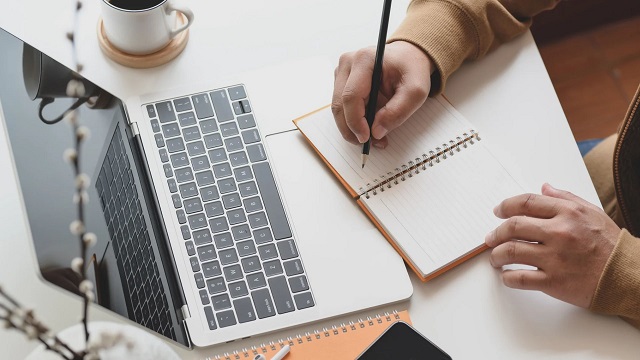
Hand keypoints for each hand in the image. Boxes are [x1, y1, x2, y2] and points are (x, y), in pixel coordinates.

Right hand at [331, 41, 433, 147]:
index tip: (366, 138)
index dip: (355, 121)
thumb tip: (376, 132)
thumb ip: (398, 111)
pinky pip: (342, 107)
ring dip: (351, 128)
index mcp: (364, 60)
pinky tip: (368, 126)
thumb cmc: (412, 69)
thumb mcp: (416, 91)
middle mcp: (347, 63)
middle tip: (368, 144)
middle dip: (351, 129)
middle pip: (339, 104)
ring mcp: (342, 71)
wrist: (408, 57)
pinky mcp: (341, 81)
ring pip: (338, 108)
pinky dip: (352, 121)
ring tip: (372, 138)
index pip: (351, 96)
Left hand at [485, 183, 620, 307]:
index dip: (506, 206)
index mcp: (567, 213)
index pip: (525, 203)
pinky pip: (519, 278)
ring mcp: (555, 258)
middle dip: (495, 232)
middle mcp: (559, 233)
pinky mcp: (554, 282)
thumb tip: (544, 188)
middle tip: (490, 238)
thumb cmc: (609, 245)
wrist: (627, 276)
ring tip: (495, 258)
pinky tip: (506, 276)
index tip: (497, 211)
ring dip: (496, 255)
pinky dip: (507, 277)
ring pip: (511, 251)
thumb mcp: (591, 212)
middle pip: (512, 226)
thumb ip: (565, 198)